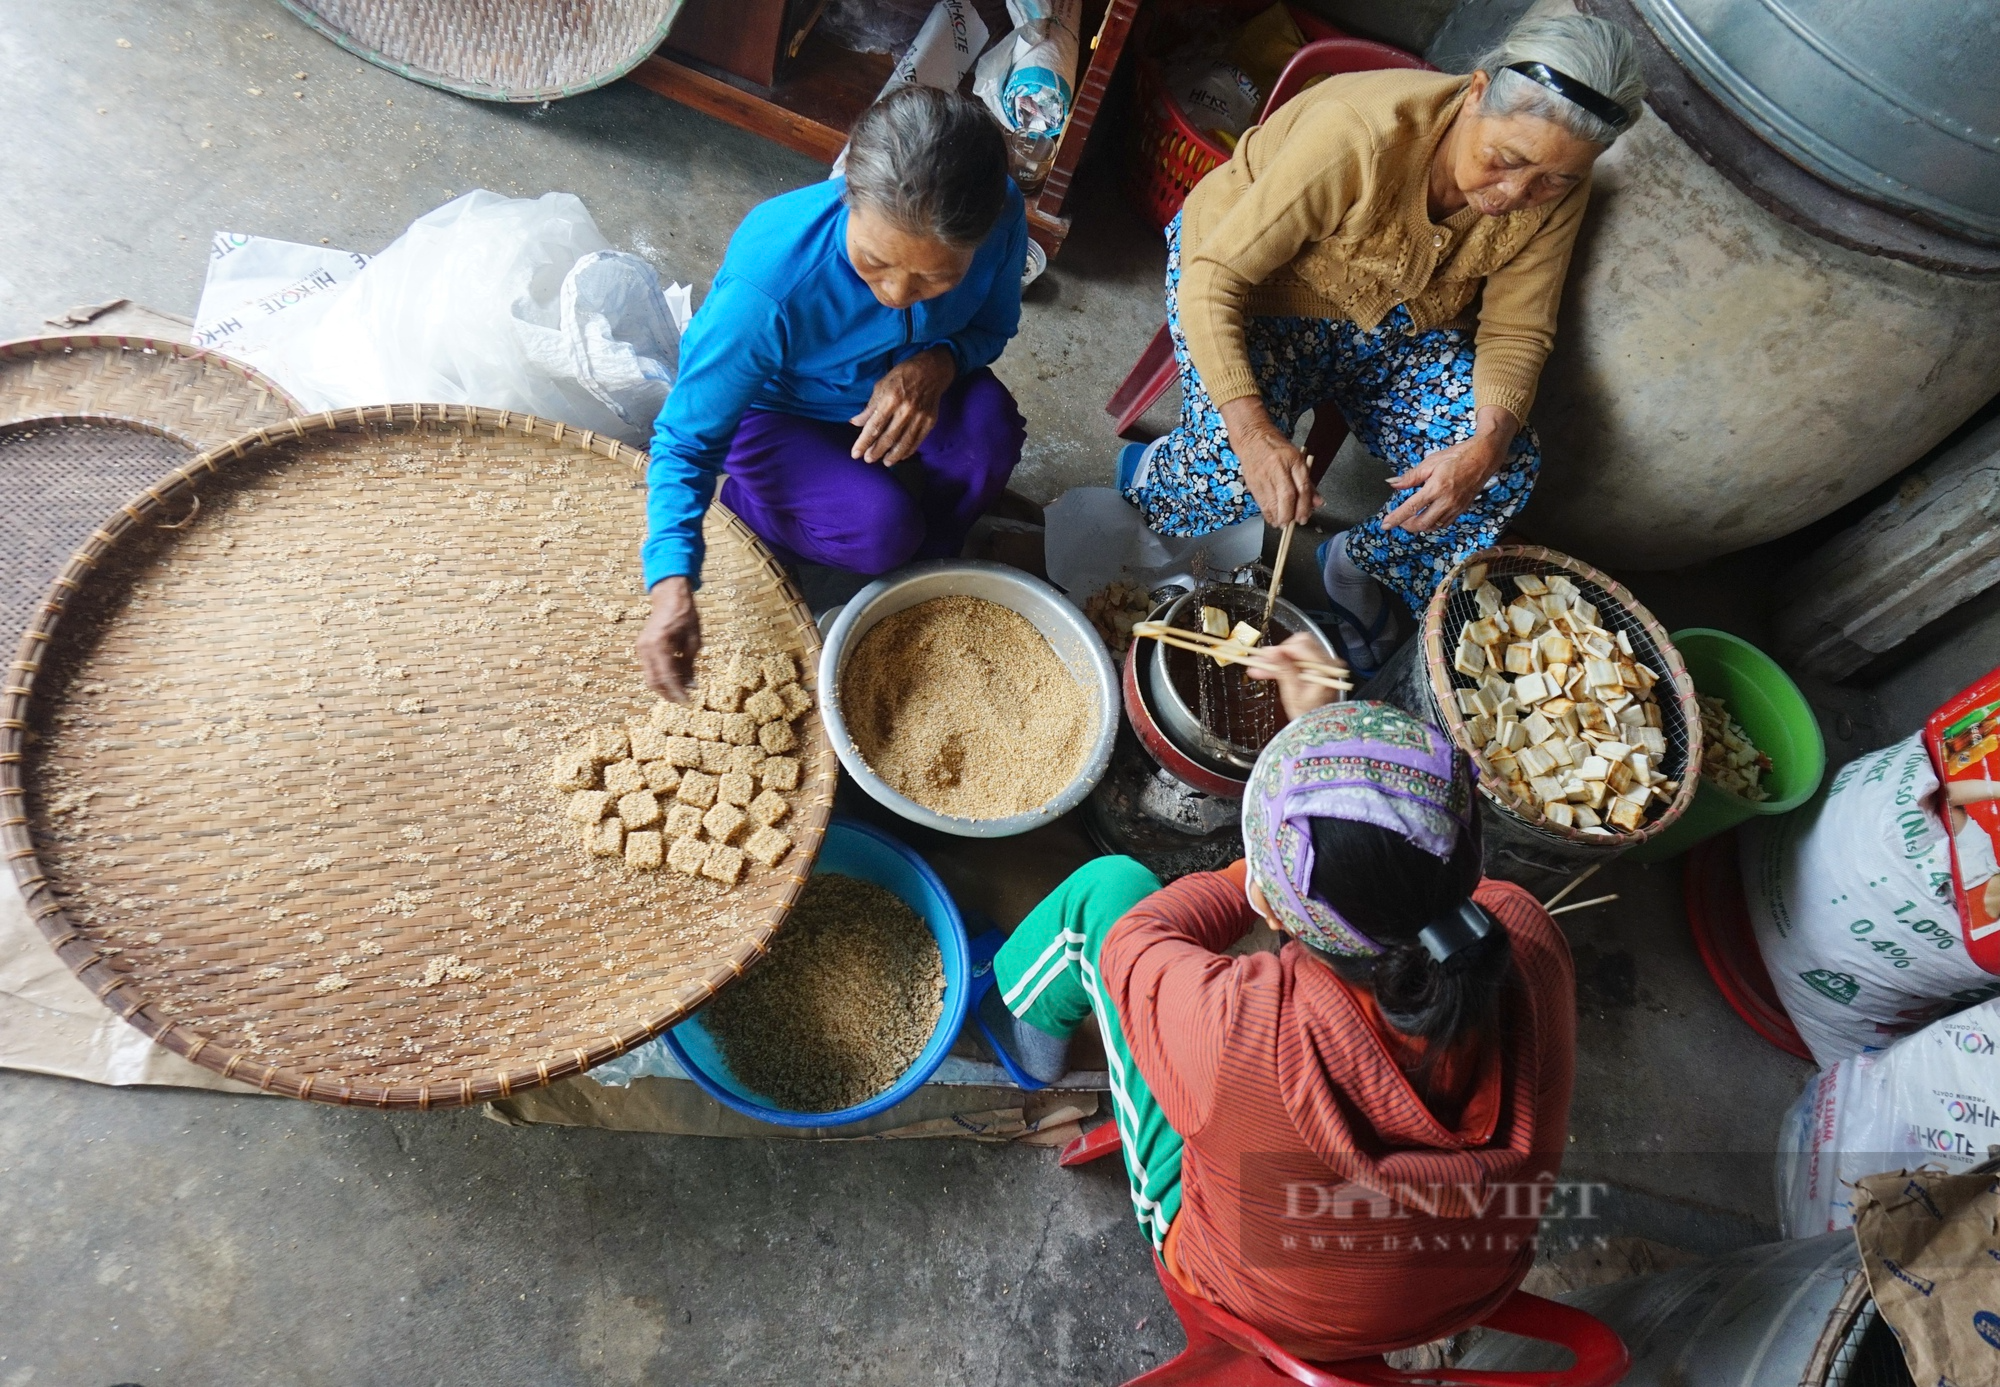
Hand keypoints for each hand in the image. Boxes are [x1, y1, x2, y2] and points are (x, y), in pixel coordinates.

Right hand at [635, 576, 700, 700]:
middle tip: (684, 701)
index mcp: (660, 644)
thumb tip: (692, 686)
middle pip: (654, 681)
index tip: (688, 702)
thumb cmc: (685, 616)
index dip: (677, 692)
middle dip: (669, 694)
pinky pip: (649, 668)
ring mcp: (641, 648)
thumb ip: (690, 665)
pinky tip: (674, 679)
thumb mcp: (694, 641)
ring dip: (664, 688)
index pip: (667, 676)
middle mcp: (646, 648)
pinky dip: (660, 677)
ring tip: (680, 692)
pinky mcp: (641, 648)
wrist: (669, 597)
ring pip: (649, 677)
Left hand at [850, 346, 954, 463]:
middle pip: (888, 438)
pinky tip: (900, 456)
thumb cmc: (903, 375)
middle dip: (875, 451)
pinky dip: (908, 451)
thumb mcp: (881, 386)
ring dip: (892, 456)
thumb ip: (870, 407)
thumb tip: (855, 423)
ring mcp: (919, 417)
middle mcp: (905, 410)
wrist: (932, 370)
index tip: (855, 454)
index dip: (863, 442)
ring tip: (884, 462)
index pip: (874, 427)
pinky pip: (917, 441)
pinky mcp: (930, 421)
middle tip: (868, 460)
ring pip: (904, 444)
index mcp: (890, 399)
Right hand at [1220, 397, 1314, 525]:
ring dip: (1279, 517)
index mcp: (1293, 460)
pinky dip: (1268, 514)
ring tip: (1283, 523)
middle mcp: (1279, 468)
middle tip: (1294, 523)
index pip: (1302, 487)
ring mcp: (1264, 475)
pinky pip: (1261, 503)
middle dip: (1291, 514)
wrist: (1252, 437)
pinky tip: (1273, 519)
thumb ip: (1307, 483)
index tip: (1305, 517)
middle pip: (1287, 496)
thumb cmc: (1277, 448)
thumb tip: (1317, 503)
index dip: (1305, 505)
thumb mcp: (1297, 460)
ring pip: (1273, 502)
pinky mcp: (1253, 482)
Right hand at [1246, 633, 1348, 721]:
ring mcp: (1324, 663)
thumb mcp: (1292, 693)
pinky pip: (1300, 657)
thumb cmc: (1306, 714)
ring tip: (1262, 668)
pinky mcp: (1318, 667)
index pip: (1300, 647)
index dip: (1279, 650)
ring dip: (1279, 657)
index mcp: (1324, 668)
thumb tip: (1271, 651)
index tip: (1262, 656)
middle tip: (1260, 662)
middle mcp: (1328, 662)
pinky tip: (1270, 669)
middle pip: (1300, 644)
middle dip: (1278, 652)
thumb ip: (1283, 669)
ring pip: (1298, 649)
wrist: (1317, 727)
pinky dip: (1285, 662)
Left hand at [1382, 406, 1518, 533]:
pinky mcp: (1463, 509)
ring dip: (1420, 526)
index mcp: (1436, 488)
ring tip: (1411, 520)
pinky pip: (1445, 523)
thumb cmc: (1456, 456)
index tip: (1385, 525)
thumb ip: (1411, 476)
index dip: (1396, 518)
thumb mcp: (1430, 462)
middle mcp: (1446, 501)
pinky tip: (1428, 517)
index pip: (1411, 508)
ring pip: (1434, 526)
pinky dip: (1433, 524)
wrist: (1484, 457)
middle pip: (1422, 523)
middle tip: (1398, 520)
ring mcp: (1456, 507)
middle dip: (1407, 525)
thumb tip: (1392, 483)